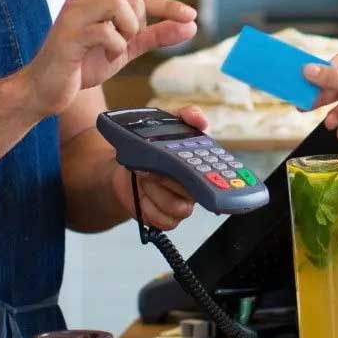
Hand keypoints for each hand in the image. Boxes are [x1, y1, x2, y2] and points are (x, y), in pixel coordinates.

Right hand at [18, 0, 197, 117]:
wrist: (46, 90)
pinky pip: (105, 31)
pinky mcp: (68, 34)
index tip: (191, 15)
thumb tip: (190, 24)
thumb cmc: (82, 65)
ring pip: (118, 4)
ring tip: (113, 49)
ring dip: (126, 31)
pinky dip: (113, 47)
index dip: (167, 4)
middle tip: (124, 44)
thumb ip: (155, 35)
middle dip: (137, 25)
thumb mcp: (125, 48)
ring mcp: (74, 13)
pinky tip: (102, 57)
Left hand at [112, 105, 208, 230]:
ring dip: (156, 193)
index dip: (211, 179)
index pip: (214, 175)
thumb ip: (185, 115)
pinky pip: (164, 222)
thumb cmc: (149, 144)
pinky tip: (142, 196)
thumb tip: (201, 120)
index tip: (196, 174)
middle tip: (154, 170)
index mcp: (199, 166)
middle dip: (170, 181)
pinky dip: (149, 209)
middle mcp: (193, 187)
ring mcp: (180, 204)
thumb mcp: (167, 121)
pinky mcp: (164, 217)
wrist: (123, 164)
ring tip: (144, 178)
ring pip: (179, 209)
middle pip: (194, 194)